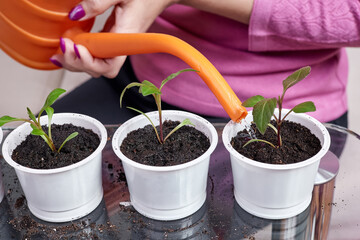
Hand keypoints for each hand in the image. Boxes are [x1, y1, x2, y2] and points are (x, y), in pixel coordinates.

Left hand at [50, 0, 177, 77]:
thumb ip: (97, 2)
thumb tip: (75, 14)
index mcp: (126, 38)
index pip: (109, 66)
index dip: (90, 63)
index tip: (77, 47)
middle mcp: (122, 47)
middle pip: (99, 70)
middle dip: (78, 63)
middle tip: (63, 46)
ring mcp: (117, 46)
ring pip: (96, 65)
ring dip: (77, 61)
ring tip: (60, 51)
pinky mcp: (113, 41)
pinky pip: (96, 54)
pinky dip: (81, 54)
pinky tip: (69, 46)